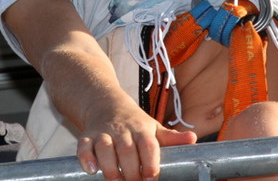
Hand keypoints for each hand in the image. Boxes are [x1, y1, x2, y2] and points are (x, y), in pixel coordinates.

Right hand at [76, 100, 195, 180]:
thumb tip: (193, 139)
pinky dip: (86, 157)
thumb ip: (172, 138)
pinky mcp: (87, 136)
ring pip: (105, 148)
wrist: (106, 103)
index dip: (150, 162)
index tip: (151, 178)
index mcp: (142, 129)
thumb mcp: (154, 128)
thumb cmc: (135, 122)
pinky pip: (84, 146)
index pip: (148, 145)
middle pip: (127, 150)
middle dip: (130, 171)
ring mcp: (104, 133)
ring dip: (109, 167)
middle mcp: (123, 131)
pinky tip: (91, 169)